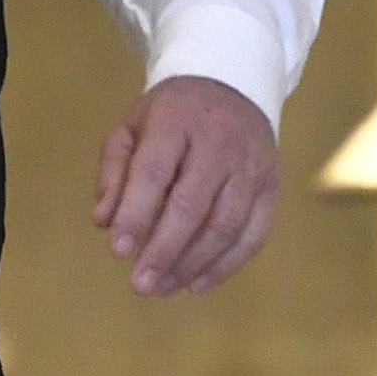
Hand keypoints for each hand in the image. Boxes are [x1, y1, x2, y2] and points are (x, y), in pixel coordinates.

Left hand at [93, 73, 278, 296]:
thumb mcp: (132, 127)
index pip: (154, 172)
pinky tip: (198, 283)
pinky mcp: (272, 187)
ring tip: (163, 288)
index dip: (136, 214)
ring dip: (193, 264)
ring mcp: (252, 166)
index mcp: (176, 121)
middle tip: (141, 285)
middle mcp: (220, 142)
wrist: (233, 87)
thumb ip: (114, 171)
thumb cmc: (172, 116)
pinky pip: (254, 234)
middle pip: (193, 205)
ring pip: (227, 224)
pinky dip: (227, 265)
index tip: (118, 251)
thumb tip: (104, 221)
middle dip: (165, 250)